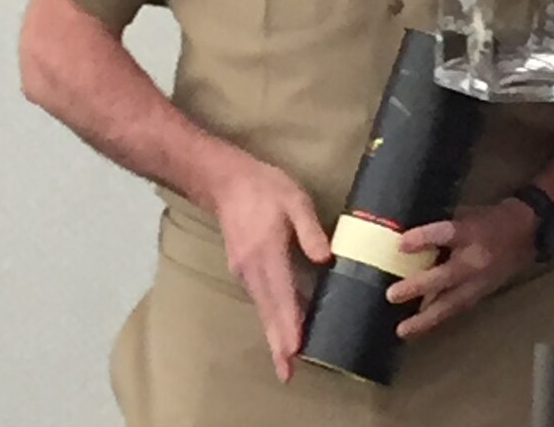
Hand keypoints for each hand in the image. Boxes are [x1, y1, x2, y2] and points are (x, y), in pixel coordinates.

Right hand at [209, 156, 332, 381]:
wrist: (226, 182)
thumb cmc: (265, 189)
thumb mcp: (295, 200)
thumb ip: (311, 231)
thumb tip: (327, 259)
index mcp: (267, 252)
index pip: (281, 294)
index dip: (289, 323)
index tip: (295, 349)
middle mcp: (251, 268)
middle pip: (268, 311)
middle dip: (278, 343)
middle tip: (287, 372)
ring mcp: (244, 271)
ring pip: (263, 308)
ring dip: (275, 334)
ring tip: (287, 359)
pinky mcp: (243, 270)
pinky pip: (261, 299)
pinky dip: (271, 317)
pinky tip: (283, 327)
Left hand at [385, 199, 538, 338]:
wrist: (526, 234)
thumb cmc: (489, 219)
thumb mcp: (466, 213)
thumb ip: (439, 227)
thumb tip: (404, 237)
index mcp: (471, 232)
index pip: (446, 233)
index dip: (424, 238)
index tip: (400, 245)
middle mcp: (475, 259)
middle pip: (445, 276)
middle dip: (418, 287)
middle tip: (392, 295)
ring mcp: (479, 281)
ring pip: (451, 303)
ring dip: (425, 318)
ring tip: (403, 330)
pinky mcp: (481, 294)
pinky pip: (457, 309)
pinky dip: (438, 319)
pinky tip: (420, 329)